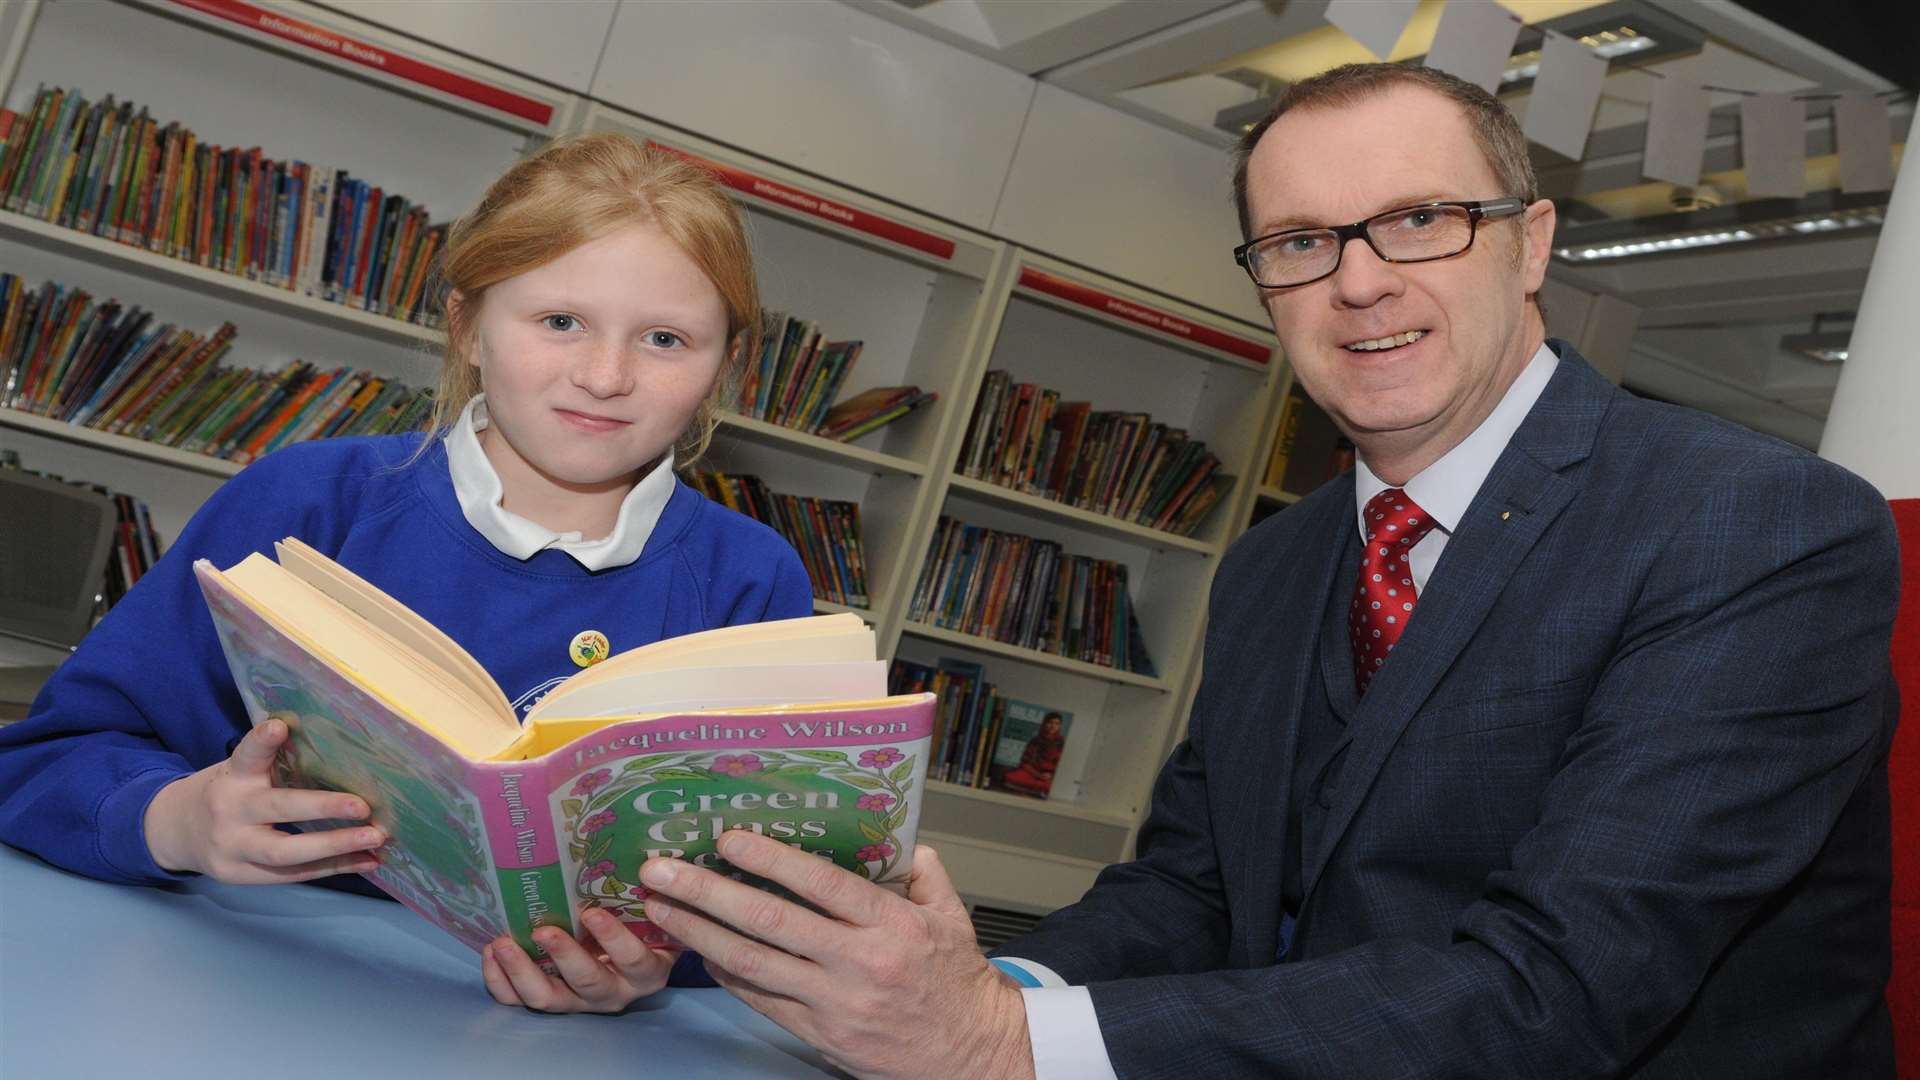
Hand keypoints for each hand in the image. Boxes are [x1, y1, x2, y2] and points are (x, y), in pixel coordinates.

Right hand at [142, 718, 383, 882]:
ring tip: (375, 838)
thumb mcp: (238, 771)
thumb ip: (273, 763)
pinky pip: (292, 875)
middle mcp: (230, 811)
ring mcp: (233, 847)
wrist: (174, 831)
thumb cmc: (226, 793)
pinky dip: (333, 867)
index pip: (246, 755)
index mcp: (233, 776)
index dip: (262, 741)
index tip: (281, 726)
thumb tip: (341, 752)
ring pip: (286, 852)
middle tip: (362, 806)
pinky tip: (367, 860)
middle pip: (277, 809)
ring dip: (335, 846)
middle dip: (321, 807)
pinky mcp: (240, 875)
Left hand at [481, 906, 675, 1012]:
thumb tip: (643, 863)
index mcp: (646, 971)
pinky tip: (491, 953)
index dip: (613, 939)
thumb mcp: (653, 914)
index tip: (592, 913)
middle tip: (541, 930)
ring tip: (503, 942)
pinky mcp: (550, 1001)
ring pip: (547, 999)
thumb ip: (650, 898)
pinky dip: (501, 981)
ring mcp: (578, 1002)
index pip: (633, 960)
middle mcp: (613, 992)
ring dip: (522, 971)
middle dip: (563, 956)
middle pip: (587, 982)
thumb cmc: (643, 926)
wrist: (632, 957)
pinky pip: (518, 1000)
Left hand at [638, 833, 1033, 1079]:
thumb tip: (902, 839)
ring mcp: (832, 1001)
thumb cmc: (958, 983)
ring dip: (698, 933)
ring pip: (751, 963)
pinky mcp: (818, 1033)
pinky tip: (700, 950)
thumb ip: (923, 873)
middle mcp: (856, 961)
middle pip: (769, 921)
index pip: (820, 884)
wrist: (970, 1055)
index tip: (728, 838)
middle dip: (707, 893)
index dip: (770, 859)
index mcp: (890, 925)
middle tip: (662, 871)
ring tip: (660, 909)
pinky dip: (724, 974)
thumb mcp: (953, 917)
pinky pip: (760, 999)